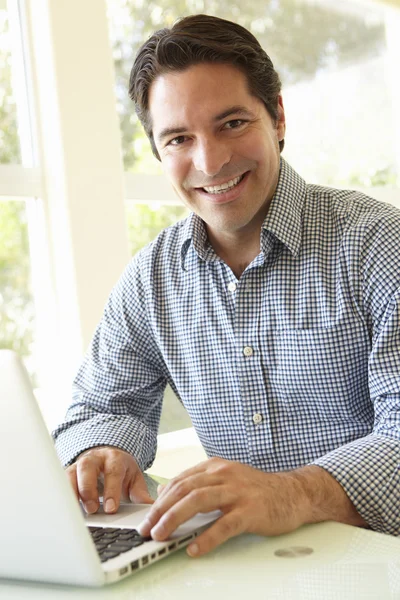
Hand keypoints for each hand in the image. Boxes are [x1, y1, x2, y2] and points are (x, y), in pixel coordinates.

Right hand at [66, 446, 153, 513]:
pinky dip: (61, 495)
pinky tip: (63, 509)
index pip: (113, 472)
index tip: (111, 509)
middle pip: (88, 469)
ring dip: (72, 493)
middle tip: (93, 509)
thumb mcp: (134, 478)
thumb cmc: (121, 470)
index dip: (112, 490)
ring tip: (76, 511)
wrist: (107, 456)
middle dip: (89, 490)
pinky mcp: (68, 473)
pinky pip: (61, 482)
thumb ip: (140, 493)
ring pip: (71, 474)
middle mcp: (95, 459)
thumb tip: (151, 508)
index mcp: (114, 459)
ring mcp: (79, 465)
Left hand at [137, 457, 306, 556]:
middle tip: (146, 529)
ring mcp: (237, 492)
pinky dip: (207, 538)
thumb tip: (169, 495)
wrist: (293, 493)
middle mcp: (223, 475)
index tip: (147, 516)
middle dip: (160, 510)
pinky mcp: (251, 510)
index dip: (160, 499)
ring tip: (161, 536)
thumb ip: (201, 485)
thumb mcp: (226, 480)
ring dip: (175, 519)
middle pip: (184, 489)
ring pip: (198, 501)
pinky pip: (224, 525)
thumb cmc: (257, 490)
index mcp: (215, 468)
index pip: (180, 481)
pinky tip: (195, 549)